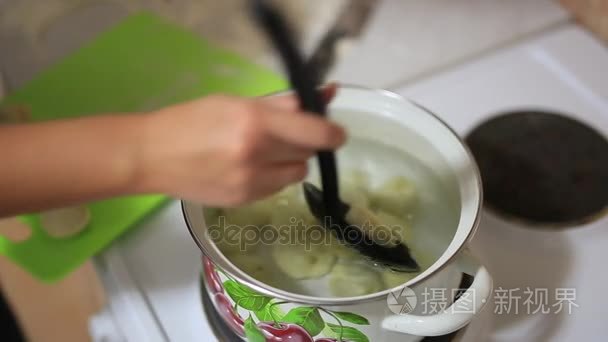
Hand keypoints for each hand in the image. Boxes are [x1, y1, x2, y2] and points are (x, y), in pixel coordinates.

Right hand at [137, 85, 344, 205]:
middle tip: (286, 135)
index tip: (337, 132)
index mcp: (255, 122)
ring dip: (290, 162)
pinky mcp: (244, 201)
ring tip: (263, 153)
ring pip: (296, 174)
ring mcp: (251, 182)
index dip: (333, 133)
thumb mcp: (234, 102)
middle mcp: (258, 154)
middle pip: (307, 153)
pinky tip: (248, 168)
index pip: (315, 132)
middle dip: (304, 143)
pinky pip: (276, 188)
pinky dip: (272, 177)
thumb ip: (279, 105)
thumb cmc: (190, 120)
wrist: (151, 156)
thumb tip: (320, 97)